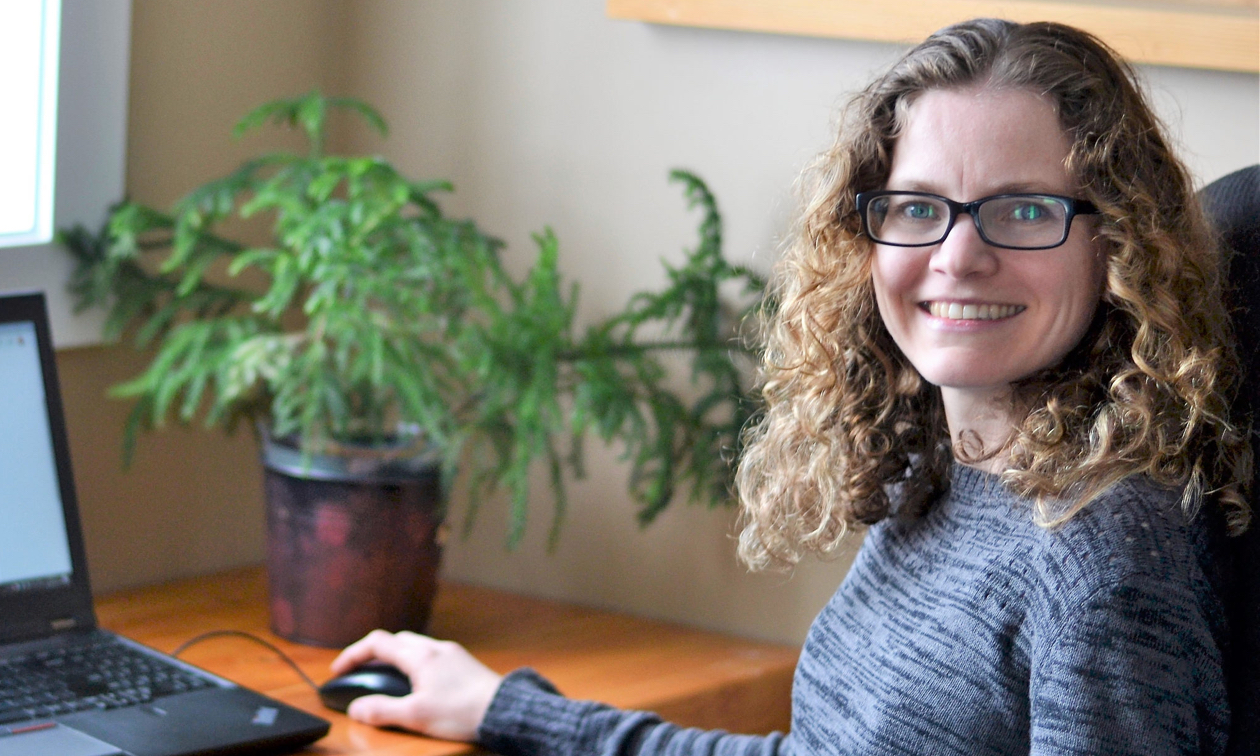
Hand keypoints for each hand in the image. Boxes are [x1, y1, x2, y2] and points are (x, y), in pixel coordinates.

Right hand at [330, 629, 503, 740]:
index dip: (353, 654)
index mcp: (420, 656)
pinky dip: (416, 664)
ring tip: (387, 680)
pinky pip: (432, 655)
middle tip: (361, 674)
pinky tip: (419, 684)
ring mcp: (452, 653)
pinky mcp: (464, 663)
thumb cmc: (462, 711)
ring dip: (396, 658)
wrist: (504, 709)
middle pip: (396, 641)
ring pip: (415, 646)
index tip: (338, 670)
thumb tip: (356, 709)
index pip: (377, 643)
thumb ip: (382, 711)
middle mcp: (435, 648)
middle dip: (374, 654)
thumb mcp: (415, 715)